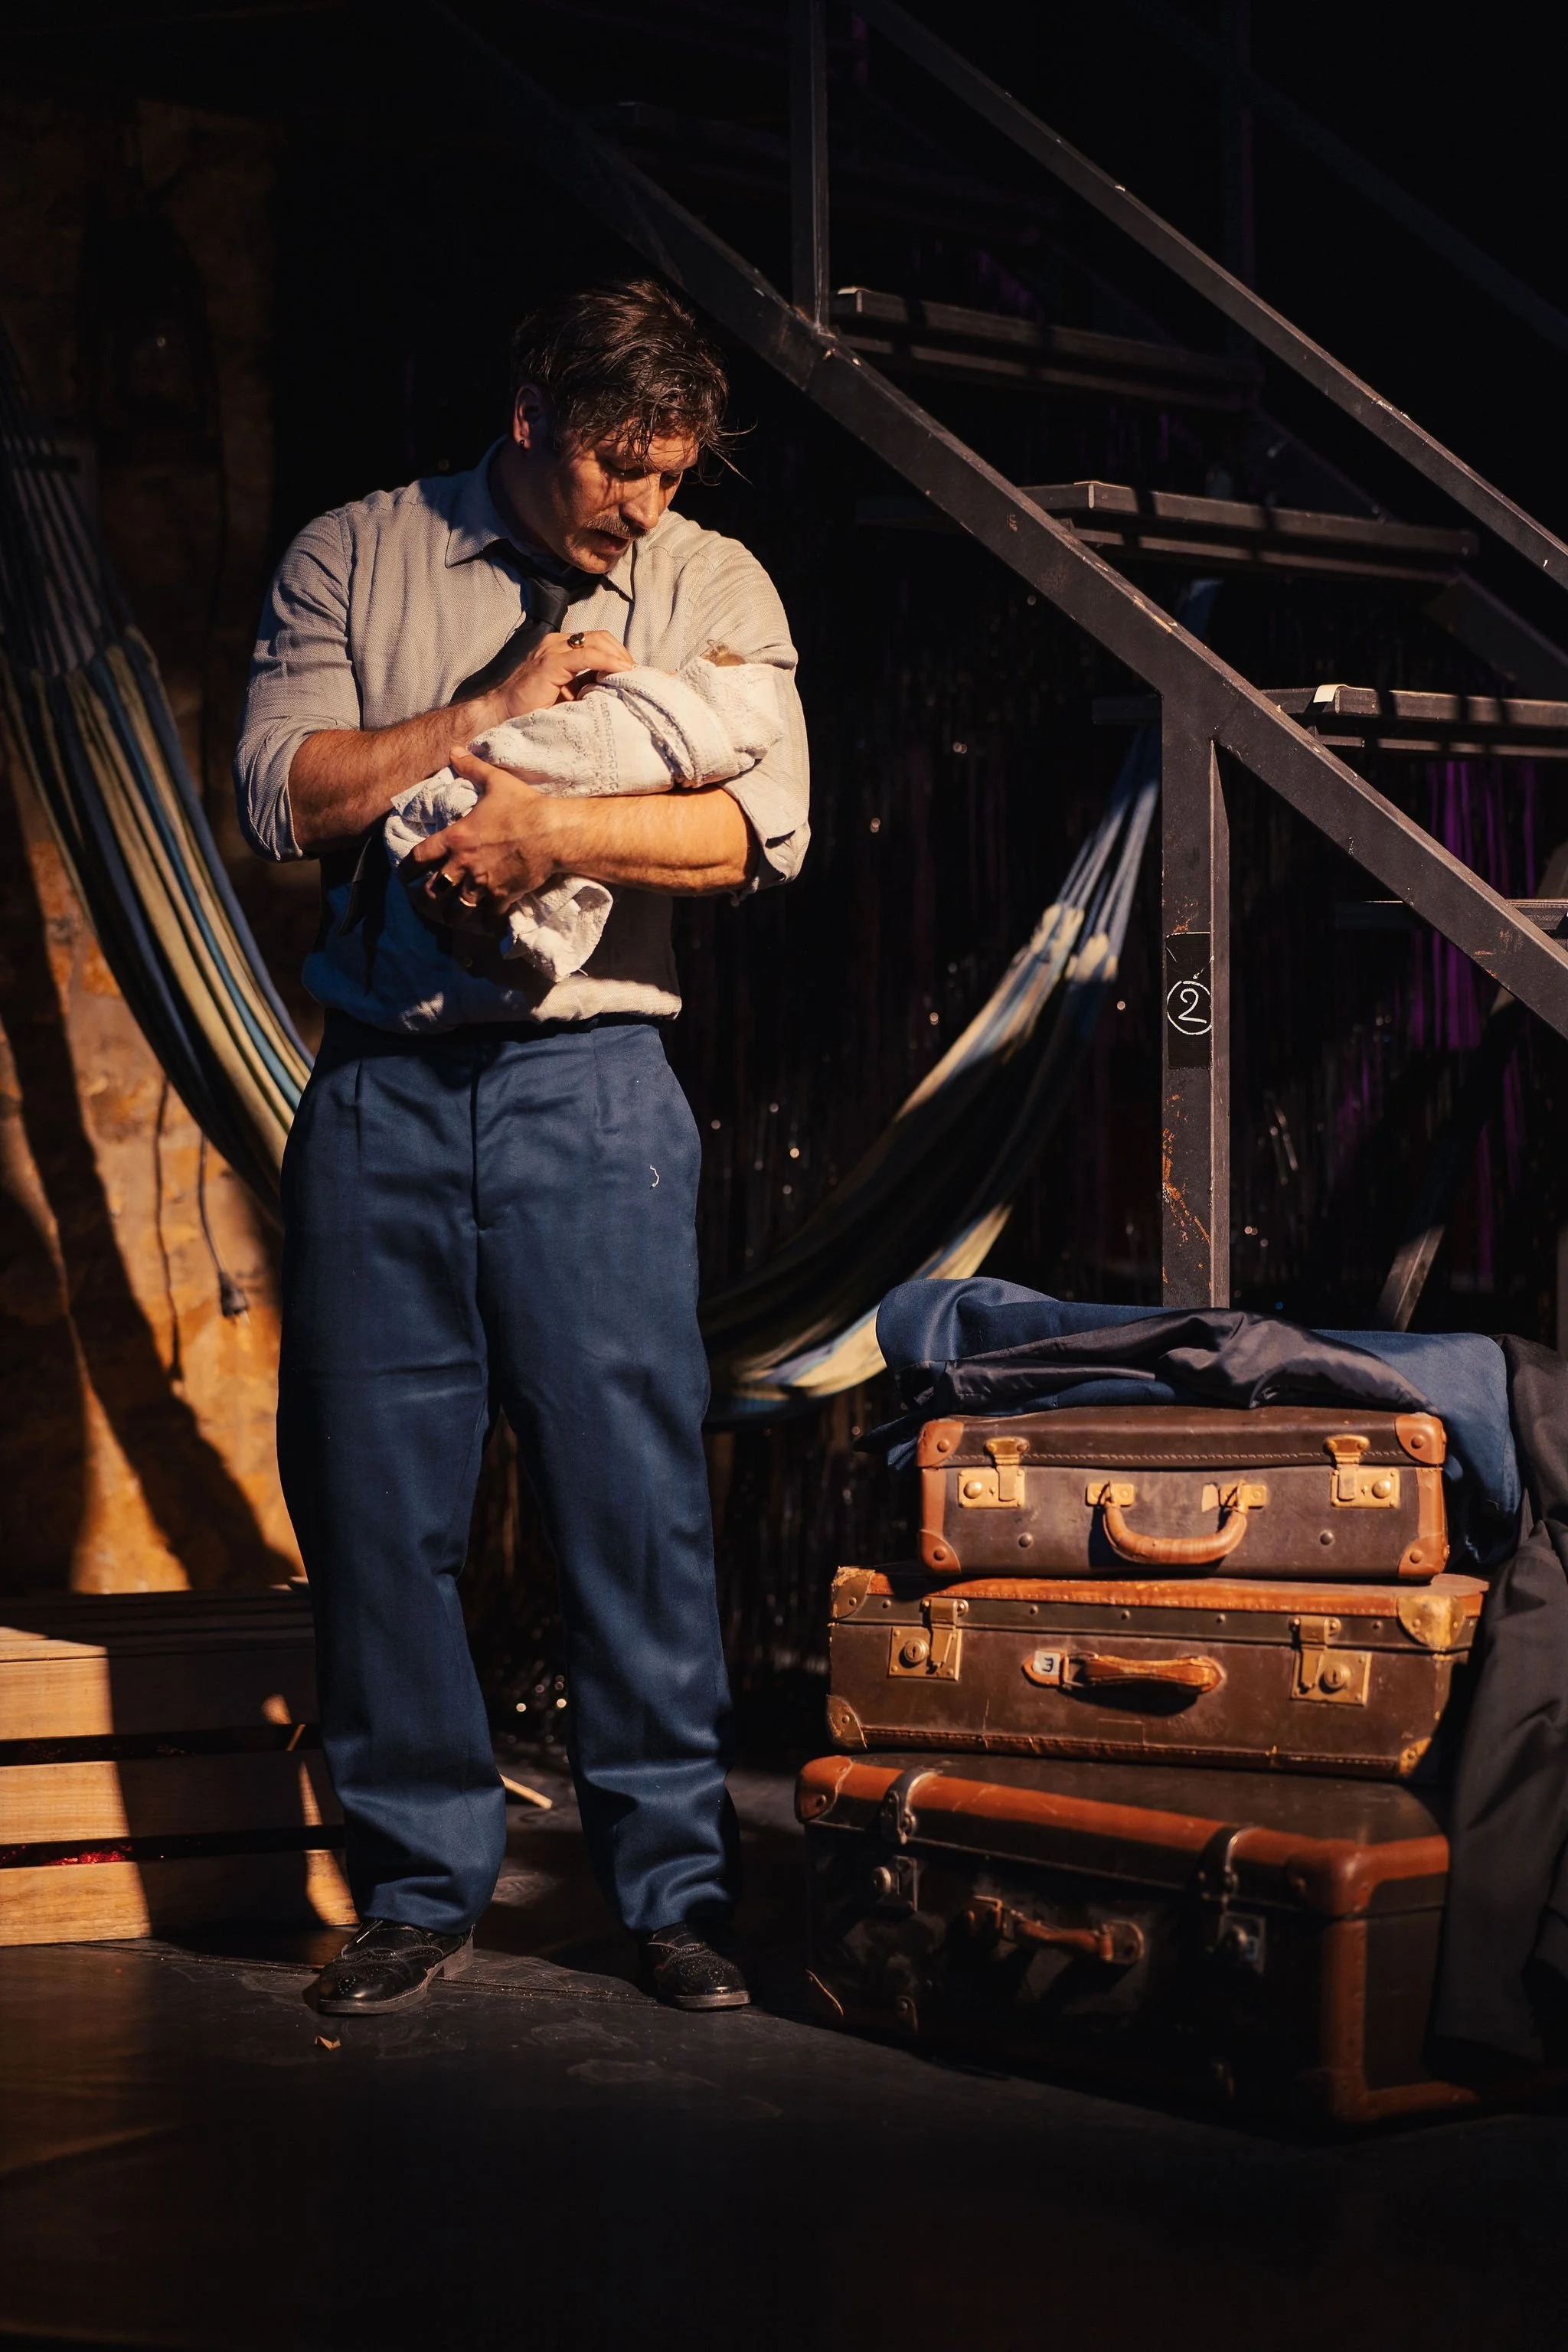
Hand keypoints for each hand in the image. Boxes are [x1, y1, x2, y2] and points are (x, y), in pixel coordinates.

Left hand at [411, 748, 562, 909]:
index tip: (404, 876)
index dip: (407, 869)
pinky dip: (486, 924)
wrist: (552, 832)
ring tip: (451, 916)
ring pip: (457, 910)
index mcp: (456, 838)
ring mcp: (483, 883)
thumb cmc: (523, 806)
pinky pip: (488, 919)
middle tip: (425, 900)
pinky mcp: (503, 896)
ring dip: (452, 914)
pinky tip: (485, 927)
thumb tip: (455, 750)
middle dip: (426, 897)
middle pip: (433, 890)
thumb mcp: (495, 782)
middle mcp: (464, 865)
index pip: (419, 858)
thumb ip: (471, 767)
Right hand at [482, 630, 632, 720]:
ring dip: (619, 657)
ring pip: (597, 641)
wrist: (501, 716)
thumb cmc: (533, 710)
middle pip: (601, 637)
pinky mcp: (550, 663)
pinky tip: (621, 672)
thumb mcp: (569, 695)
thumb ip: (590, 686)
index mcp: (560, 648)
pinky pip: (586, 654)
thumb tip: (620, 686)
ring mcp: (552, 650)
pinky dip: (608, 661)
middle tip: (636, 676)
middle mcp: (556, 643)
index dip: (619, 654)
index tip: (633, 674)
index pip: (598, 640)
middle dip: (623, 654)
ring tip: (631, 675)